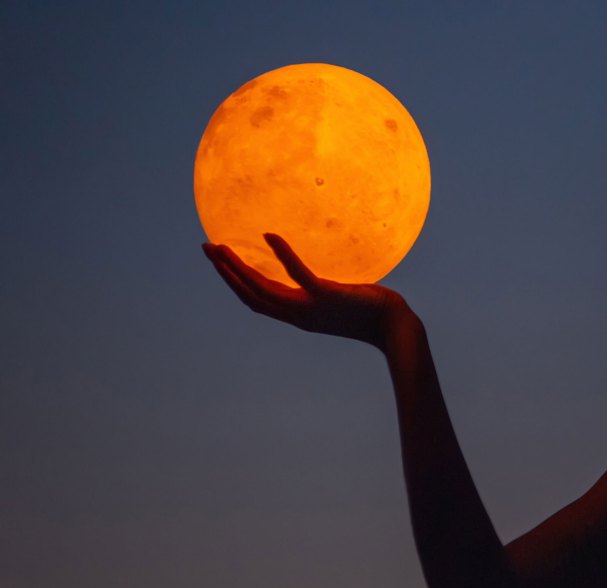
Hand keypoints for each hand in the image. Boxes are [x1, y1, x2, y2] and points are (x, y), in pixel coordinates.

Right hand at [202, 233, 415, 348]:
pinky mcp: (326, 295)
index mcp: (299, 315)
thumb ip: (323, 287)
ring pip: (263, 287)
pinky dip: (282, 254)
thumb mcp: (341, 297)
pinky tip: (269, 235)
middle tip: (207, 248)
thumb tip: (317, 269)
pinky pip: (298, 273)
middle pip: (250, 294)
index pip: (257, 300)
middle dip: (225, 272)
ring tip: (220, 247)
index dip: (234, 284)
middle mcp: (298, 314)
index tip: (220, 264)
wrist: (394, 326)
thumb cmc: (372, 310)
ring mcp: (310, 307)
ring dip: (238, 267)